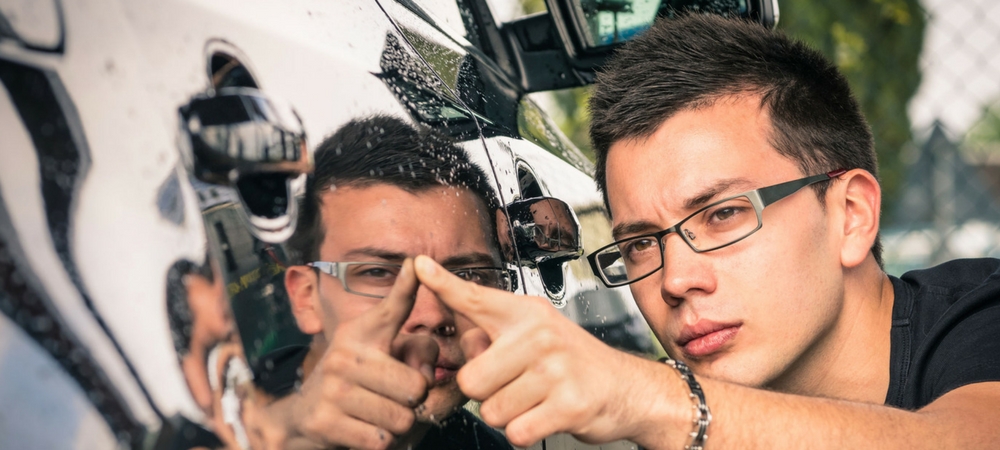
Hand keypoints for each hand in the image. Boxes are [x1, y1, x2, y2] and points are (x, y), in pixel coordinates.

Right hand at [279, 258, 439, 449]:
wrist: (303, 415)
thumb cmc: (357, 382)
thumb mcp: (383, 357)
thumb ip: (418, 355)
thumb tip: (426, 374)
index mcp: (362, 333)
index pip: (392, 308)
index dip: (407, 286)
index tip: (416, 263)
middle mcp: (345, 354)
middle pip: (416, 387)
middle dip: (414, 400)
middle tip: (394, 397)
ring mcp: (333, 388)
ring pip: (401, 418)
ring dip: (397, 424)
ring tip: (377, 413)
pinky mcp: (325, 420)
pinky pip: (380, 440)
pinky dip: (380, 442)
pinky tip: (363, 429)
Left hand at [413, 255, 660, 446]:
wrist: (625, 388)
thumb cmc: (572, 362)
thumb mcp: (535, 334)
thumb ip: (495, 335)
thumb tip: (458, 335)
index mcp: (525, 314)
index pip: (474, 297)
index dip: (443, 284)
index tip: (419, 265)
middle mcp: (539, 334)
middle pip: (471, 380)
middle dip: (486, 394)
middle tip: (515, 386)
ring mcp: (556, 368)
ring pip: (492, 411)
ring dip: (508, 416)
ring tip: (535, 399)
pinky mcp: (569, 403)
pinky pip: (517, 432)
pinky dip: (526, 433)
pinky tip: (545, 416)